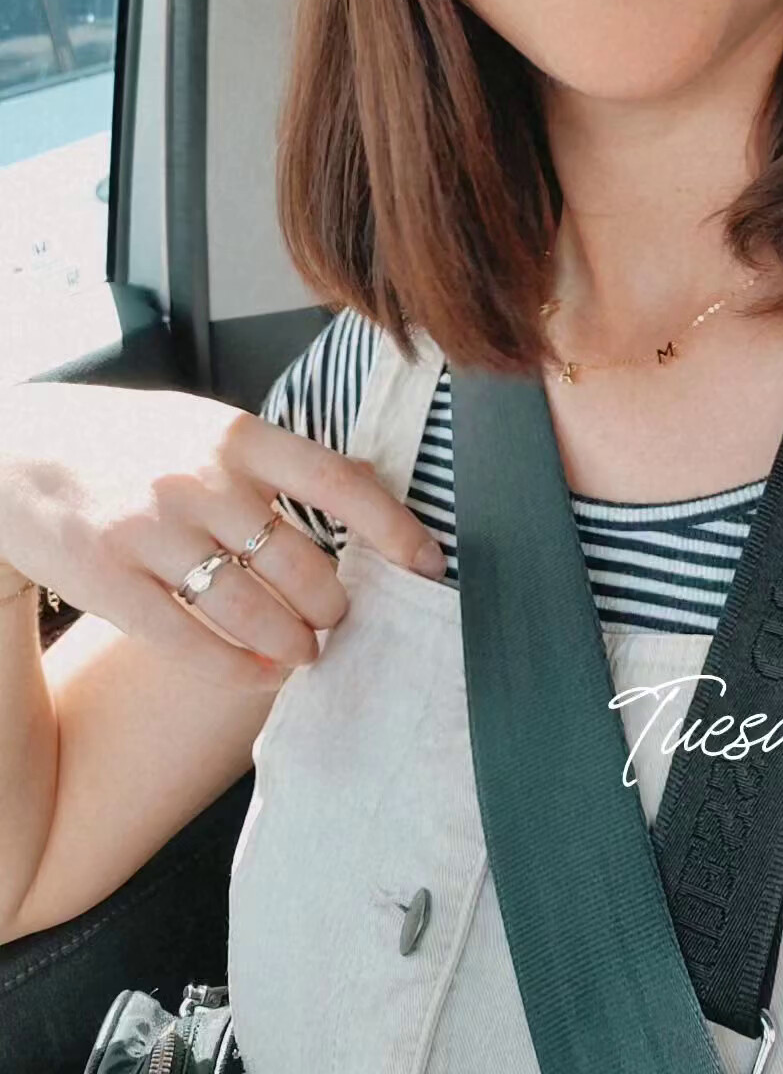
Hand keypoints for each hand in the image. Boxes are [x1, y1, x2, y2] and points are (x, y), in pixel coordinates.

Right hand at [0, 381, 445, 688]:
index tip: (428, 561)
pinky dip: (237, 669)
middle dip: (333, 607)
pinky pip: (191, 645)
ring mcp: (151, 531)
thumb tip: (363, 485)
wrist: (15, 452)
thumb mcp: (202, 422)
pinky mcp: (110, 581)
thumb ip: (274, 457)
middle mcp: (199, 478)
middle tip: (337, 620)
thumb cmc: (122, 440)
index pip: (337, 480)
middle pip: (302, 564)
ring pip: (253, 612)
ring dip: (293, 645)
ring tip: (303, 653)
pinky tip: (256, 672)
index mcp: (234, 433)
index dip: (393, 526)